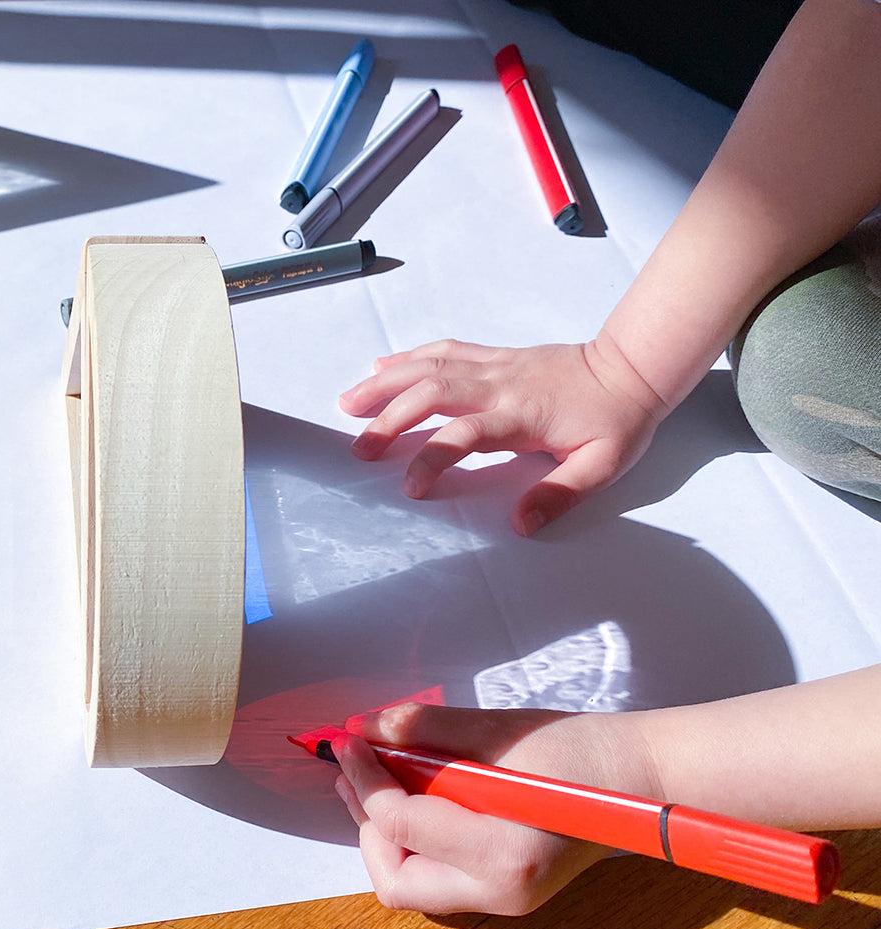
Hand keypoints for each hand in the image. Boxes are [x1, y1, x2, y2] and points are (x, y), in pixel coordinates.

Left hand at [332, 702, 660, 914]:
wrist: (642, 778)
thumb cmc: (581, 749)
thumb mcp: (500, 730)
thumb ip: (427, 730)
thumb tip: (366, 727)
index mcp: (503, 851)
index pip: (401, 823)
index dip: (364, 778)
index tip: (345, 740)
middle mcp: (500, 892)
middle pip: (396, 878)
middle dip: (366, 821)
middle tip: (354, 769)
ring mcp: (506, 900)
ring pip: (412, 885)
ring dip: (384, 834)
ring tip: (374, 781)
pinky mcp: (507, 891)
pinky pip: (439, 877)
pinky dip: (414, 840)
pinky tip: (412, 797)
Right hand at [338, 338, 665, 534]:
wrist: (632, 367)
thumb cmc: (617, 421)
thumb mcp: (602, 466)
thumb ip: (559, 495)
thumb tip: (521, 525)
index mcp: (521, 416)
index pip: (464, 434)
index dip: (432, 457)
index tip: (410, 486)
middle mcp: (499, 385)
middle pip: (432, 393)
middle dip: (389, 418)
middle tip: (358, 447)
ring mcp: (494, 365)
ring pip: (429, 367)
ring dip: (386, 383)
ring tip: (348, 402)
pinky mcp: (495, 355)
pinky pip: (445, 350)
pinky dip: (410, 357)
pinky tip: (383, 366)